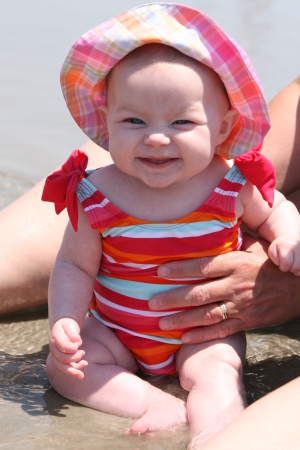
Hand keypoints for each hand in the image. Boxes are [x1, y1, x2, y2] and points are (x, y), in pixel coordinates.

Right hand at [49, 318, 87, 378]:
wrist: (63, 328)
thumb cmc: (67, 326)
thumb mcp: (69, 324)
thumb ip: (72, 332)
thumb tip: (76, 342)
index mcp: (55, 337)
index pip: (63, 346)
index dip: (72, 348)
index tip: (78, 344)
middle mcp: (53, 348)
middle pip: (61, 358)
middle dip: (74, 358)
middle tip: (83, 352)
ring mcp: (56, 355)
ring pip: (62, 366)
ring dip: (73, 370)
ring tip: (84, 366)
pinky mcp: (61, 360)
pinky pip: (66, 368)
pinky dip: (74, 370)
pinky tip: (83, 367)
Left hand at [148, 233, 299, 343]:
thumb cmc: (274, 264)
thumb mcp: (256, 248)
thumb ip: (234, 244)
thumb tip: (212, 234)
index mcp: (236, 264)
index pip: (202, 266)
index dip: (180, 269)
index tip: (159, 272)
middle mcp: (235, 285)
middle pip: (199, 293)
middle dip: (173, 298)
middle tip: (151, 302)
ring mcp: (241, 306)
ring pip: (206, 314)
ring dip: (181, 319)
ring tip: (160, 322)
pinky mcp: (247, 322)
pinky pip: (221, 330)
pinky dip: (202, 335)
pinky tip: (183, 338)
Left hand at [268, 234, 299, 274]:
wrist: (290, 238)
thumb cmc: (279, 247)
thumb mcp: (272, 250)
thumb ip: (274, 258)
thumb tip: (282, 264)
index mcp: (288, 246)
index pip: (286, 264)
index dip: (282, 266)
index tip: (281, 263)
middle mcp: (299, 247)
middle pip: (295, 267)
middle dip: (289, 268)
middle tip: (287, 263)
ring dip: (296, 269)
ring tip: (292, 263)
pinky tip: (297, 264)